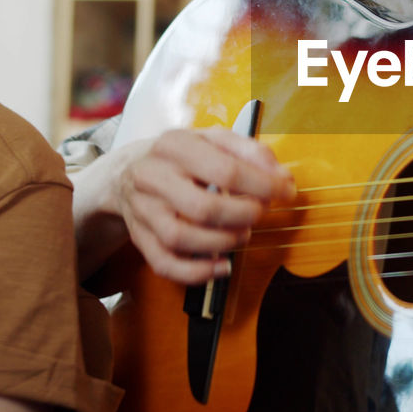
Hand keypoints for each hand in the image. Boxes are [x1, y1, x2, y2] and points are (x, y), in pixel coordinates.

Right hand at [111, 126, 294, 284]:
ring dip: (223, 243)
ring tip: (242, 234)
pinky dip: (198, 272)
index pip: (225, 171)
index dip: (263, 186)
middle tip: (259, 213)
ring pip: (181, 238)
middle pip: (203, 208)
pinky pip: (165, 264)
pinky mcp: (139, 238)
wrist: (126, 171)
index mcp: (175, 145)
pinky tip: (222, 266)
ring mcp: (142, 209)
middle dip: (244, 216)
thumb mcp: (214, 139)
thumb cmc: (181, 157)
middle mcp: (152, 176)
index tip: (286, 191)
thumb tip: (281, 177)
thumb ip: (250, 152)